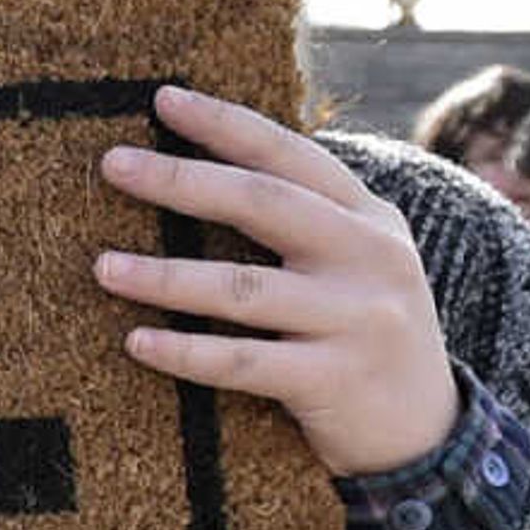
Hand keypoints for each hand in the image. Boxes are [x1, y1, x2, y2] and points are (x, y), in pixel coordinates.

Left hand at [93, 85, 457, 479]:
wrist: (428, 431)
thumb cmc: (364, 331)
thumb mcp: (359, 261)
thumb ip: (306, 216)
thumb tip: (204, 167)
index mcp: (369, 217)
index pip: (290, 156)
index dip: (226, 124)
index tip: (162, 99)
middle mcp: (369, 258)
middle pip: (263, 204)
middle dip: (183, 180)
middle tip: (113, 165)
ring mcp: (357, 319)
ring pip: (243, 289)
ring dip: (164, 276)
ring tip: (102, 267)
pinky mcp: (335, 380)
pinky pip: (244, 362)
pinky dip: (186, 352)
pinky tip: (137, 341)